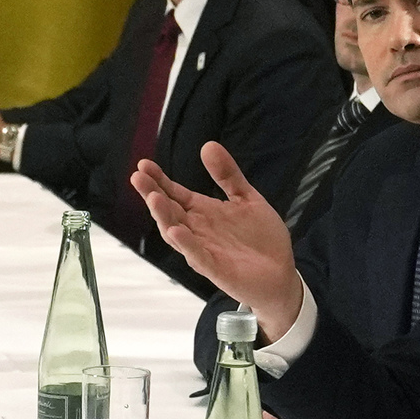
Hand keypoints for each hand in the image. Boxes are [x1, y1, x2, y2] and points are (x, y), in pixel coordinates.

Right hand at [132, 146, 306, 338]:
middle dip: (152, 194)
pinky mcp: (216, 269)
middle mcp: (197, 230)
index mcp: (203, 212)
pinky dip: (186, 244)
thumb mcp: (247, 198)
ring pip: (177, 233)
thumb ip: (228, 175)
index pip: (175, 194)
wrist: (281, 273)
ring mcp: (204, 250)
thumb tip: (208, 145)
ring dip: (164, 217)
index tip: (144, 165)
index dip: (159, 180)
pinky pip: (197, 256)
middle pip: (169, 211)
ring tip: (154, 198)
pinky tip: (176, 231)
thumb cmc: (261, 239)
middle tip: (138, 177)